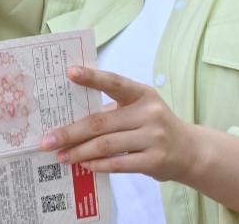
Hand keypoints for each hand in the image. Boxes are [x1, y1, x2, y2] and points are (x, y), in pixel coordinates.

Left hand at [40, 66, 196, 181]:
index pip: (114, 82)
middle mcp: (149, 112)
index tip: (69, 72)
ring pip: (106, 145)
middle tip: (47, 140)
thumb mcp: (142, 109)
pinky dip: (97, 165)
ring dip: (79, 152)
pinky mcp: (154, 160)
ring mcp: (153, 137)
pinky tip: (84, 166)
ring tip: (61, 156)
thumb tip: (71, 119)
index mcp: (143, 94)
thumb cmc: (156, 126)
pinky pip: (118, 163)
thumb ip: (113, 110)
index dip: (92, 77)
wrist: (190, 151)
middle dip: (70, 132)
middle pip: (101, 122)